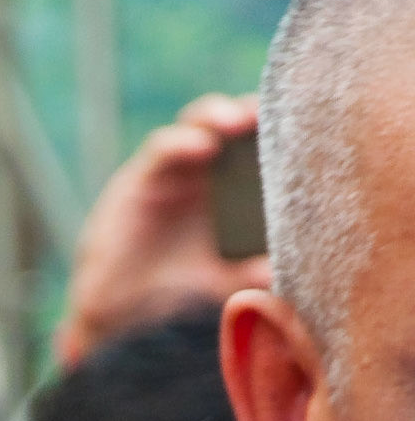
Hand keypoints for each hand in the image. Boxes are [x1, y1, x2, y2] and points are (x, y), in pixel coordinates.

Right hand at [55, 95, 271, 367]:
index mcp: (227, 188)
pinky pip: (162, 149)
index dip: (274, 132)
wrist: (118, 307)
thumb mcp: (217, 280)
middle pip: (231, 123)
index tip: (302, 130)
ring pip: (197, 123)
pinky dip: (182, 143)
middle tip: (273, 115)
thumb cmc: (170, 288)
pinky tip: (203, 147)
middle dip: (251, 113)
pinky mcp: (140, 178)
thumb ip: (247, 275)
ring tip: (238, 121)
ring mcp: (171, 171)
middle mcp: (201, 172)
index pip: (255, 145)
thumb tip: (280, 276)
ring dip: (217, 115)